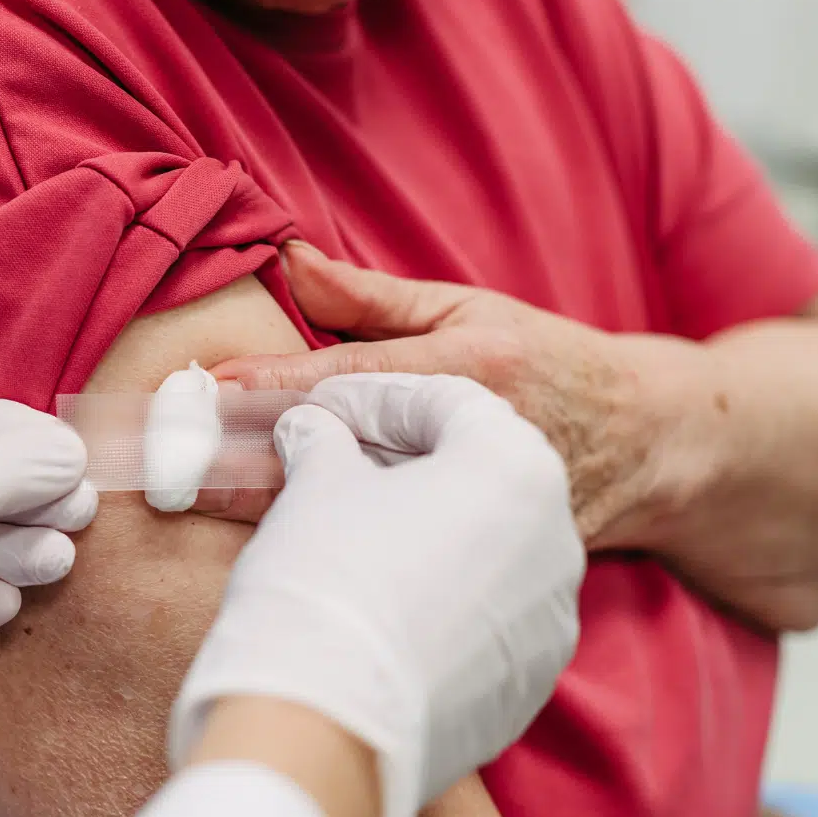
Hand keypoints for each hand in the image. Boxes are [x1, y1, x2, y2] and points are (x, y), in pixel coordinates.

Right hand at [169, 373, 583, 816]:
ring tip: (354, 541)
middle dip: (408, 464)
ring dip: (427, 534)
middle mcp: (555, 536)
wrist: (327, 732)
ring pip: (486, 550)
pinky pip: (484, 618)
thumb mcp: (315, 485)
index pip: (446, 403)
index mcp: (514, 464)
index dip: (373, 400)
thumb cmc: (325, 584)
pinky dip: (440, 600)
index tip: (323, 410)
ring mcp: (550, 616)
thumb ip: (321, 442)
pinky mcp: (528, 682)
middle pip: (478, 474)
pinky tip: (378, 608)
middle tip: (338, 465)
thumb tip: (312, 433)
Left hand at [217, 241, 711, 545]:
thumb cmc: (546, 363)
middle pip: (342, 454)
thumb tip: (285, 260)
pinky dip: (327, 549)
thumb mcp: (468, 309)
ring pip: (358, 514)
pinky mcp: (482, 557)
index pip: (353, 380)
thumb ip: (370, 298)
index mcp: (475, 371)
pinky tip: (264, 550)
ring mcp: (480, 507)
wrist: (646, 448)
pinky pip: (389, 553)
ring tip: (192, 499)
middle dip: (249, 458)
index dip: (272, 389)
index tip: (204, 392)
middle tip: (171, 461)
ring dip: (270, 510)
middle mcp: (474, 441)